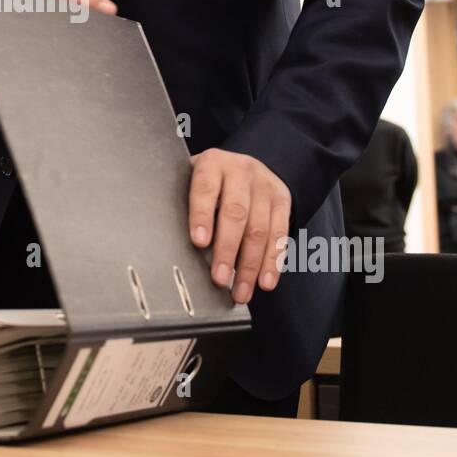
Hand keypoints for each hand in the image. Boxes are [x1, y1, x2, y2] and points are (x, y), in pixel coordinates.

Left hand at [188, 149, 291, 303]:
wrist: (243, 165)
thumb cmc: (209, 181)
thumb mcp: (192, 180)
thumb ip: (185, 204)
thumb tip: (173, 244)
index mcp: (212, 163)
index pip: (206, 189)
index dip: (202, 216)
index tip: (199, 243)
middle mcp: (241, 170)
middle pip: (236, 213)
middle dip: (227, 250)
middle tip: (218, 279)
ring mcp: (264, 185)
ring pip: (260, 229)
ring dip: (250, 266)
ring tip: (240, 292)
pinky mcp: (282, 200)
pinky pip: (280, 234)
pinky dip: (273, 262)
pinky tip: (264, 282)